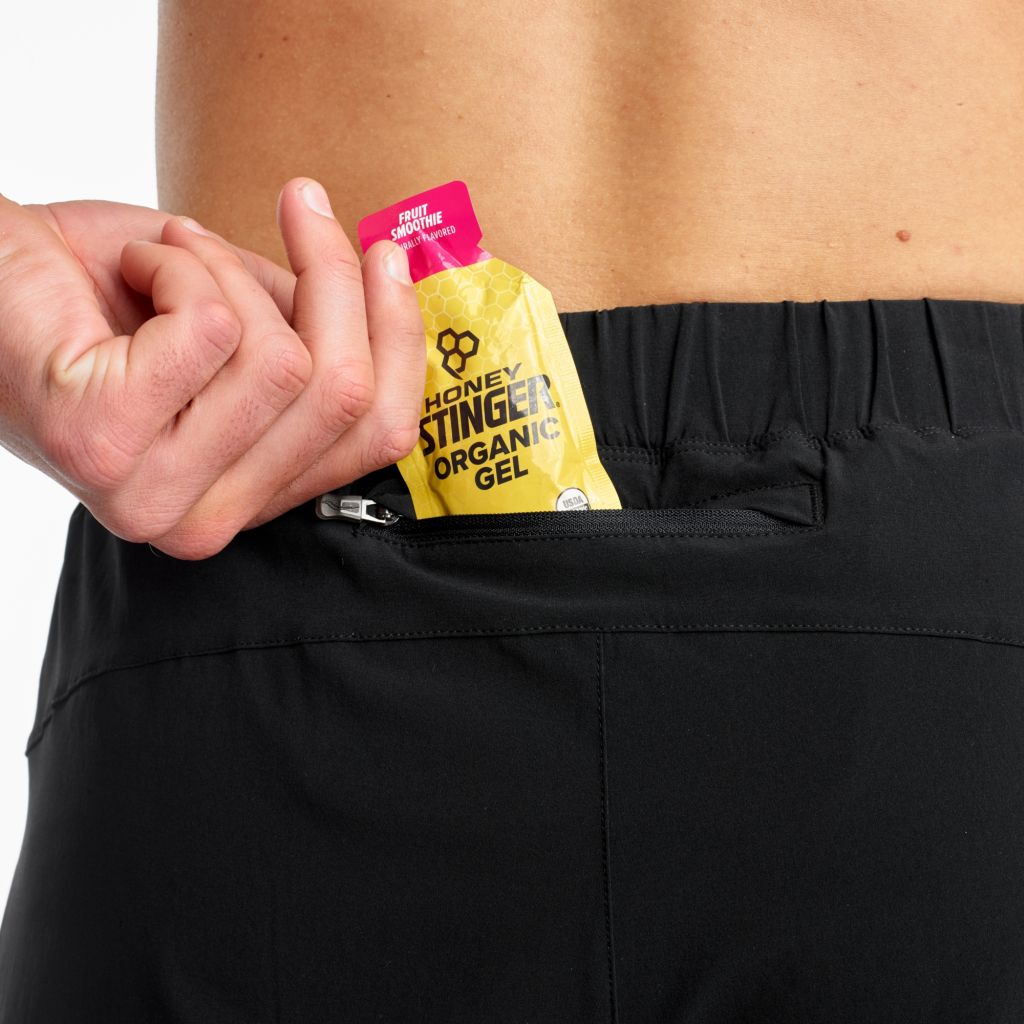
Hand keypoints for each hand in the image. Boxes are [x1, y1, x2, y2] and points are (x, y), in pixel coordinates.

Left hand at [0, 178, 425, 558]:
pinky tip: (135, 269)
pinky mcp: (106, 444)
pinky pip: (210, 326)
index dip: (400, 338)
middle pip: (342, 396)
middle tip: (305, 204)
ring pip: (282, 361)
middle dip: (335, 280)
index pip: (379, 436)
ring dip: (227, 270)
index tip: (389, 254)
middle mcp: (207, 521)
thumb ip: (315, 333)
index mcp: (250, 498)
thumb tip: (395, 286)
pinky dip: (178, 263)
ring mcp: (154, 496)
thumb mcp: (244, 322)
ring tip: (173, 253)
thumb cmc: (106, 300)